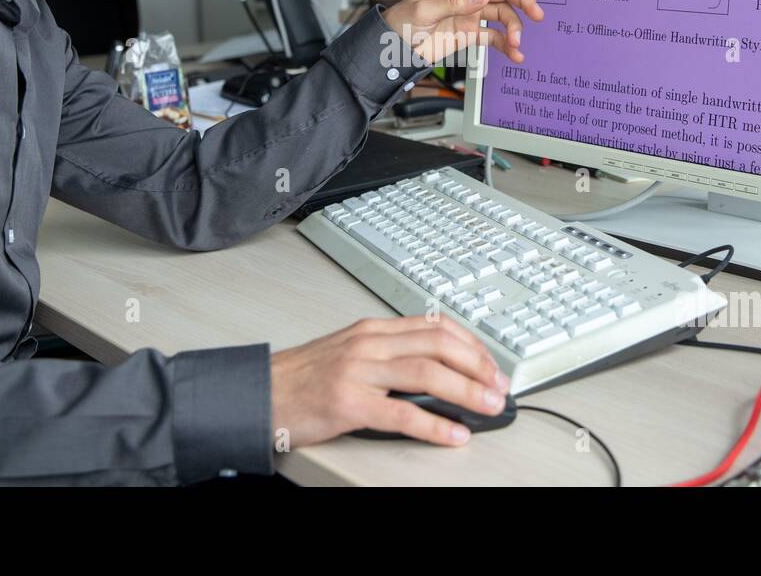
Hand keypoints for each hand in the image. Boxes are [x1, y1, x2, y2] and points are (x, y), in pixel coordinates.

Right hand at [270, 315, 509, 447]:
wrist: (260, 392)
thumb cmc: (303, 377)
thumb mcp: (350, 352)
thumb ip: (388, 354)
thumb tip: (436, 370)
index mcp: (373, 329)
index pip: (435, 326)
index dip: (471, 344)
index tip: (491, 364)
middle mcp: (369, 343)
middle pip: (438, 344)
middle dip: (478, 365)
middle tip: (499, 386)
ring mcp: (358, 371)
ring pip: (427, 373)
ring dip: (466, 390)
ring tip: (489, 406)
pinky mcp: (348, 403)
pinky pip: (402, 413)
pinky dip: (434, 424)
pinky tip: (453, 433)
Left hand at [380, 0, 545, 64]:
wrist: (394, 49)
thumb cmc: (401, 22)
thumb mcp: (423, 10)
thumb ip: (454, 3)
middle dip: (522, 0)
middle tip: (536, 13)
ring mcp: (471, 15)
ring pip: (503, 15)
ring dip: (514, 28)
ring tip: (516, 43)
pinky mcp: (470, 34)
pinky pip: (494, 37)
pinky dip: (507, 45)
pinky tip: (515, 54)